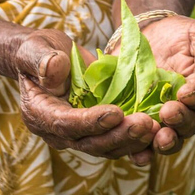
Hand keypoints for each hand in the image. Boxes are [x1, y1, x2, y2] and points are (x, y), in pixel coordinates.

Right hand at [14, 29, 158, 163]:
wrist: (47, 59)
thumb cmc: (39, 51)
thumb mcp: (36, 48)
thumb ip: (42, 59)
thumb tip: (53, 68)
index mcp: (40, 114)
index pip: (65, 124)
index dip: (91, 121)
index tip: (116, 112)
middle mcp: (59, 132)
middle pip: (90, 143)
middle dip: (119, 135)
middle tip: (145, 124)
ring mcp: (80, 134)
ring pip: (108, 147)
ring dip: (132, 140)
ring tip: (156, 128)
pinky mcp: (98, 130)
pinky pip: (118, 141)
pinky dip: (137, 140)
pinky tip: (159, 131)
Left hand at [129, 16, 194, 158]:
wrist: (147, 34)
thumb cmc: (179, 33)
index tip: (185, 92)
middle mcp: (187, 109)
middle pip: (190, 125)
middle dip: (180, 121)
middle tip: (168, 112)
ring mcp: (163, 119)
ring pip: (169, 139)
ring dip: (164, 143)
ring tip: (157, 139)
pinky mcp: (140, 122)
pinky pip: (143, 144)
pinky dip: (141, 152)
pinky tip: (135, 154)